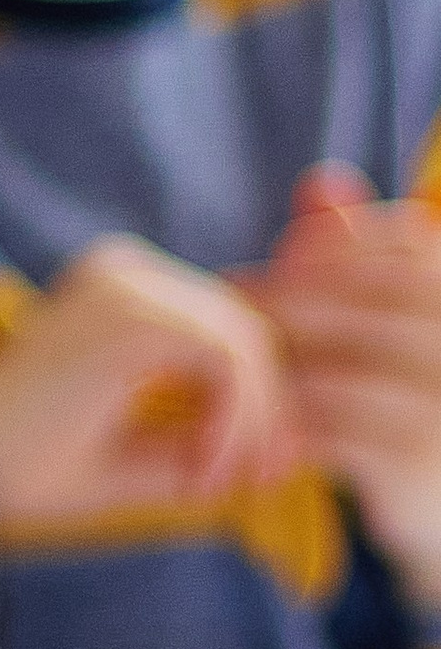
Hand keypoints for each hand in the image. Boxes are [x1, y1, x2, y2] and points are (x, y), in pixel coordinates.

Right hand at [0, 235, 298, 531]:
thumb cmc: (30, 466)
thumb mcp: (140, 451)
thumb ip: (207, 435)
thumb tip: (292, 449)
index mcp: (121, 288)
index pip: (228, 328)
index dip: (258, 400)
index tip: (250, 472)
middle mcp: (125, 270)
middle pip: (250, 329)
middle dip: (266, 413)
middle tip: (251, 483)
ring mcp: (126, 284)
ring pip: (248, 342)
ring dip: (251, 423)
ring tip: (213, 484)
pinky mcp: (130, 315)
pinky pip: (228, 359)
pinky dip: (233, 420)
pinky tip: (202, 470)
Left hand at [243, 164, 440, 607]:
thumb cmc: (408, 400)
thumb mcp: (390, 322)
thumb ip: (358, 253)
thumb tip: (321, 181)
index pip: (407, 246)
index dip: (336, 245)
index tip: (283, 256)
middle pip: (369, 301)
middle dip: (290, 295)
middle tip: (230, 294)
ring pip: (340, 367)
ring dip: (274, 359)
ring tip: (230, 356)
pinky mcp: (420, 467)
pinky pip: (331, 430)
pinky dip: (283, 419)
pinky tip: (252, 415)